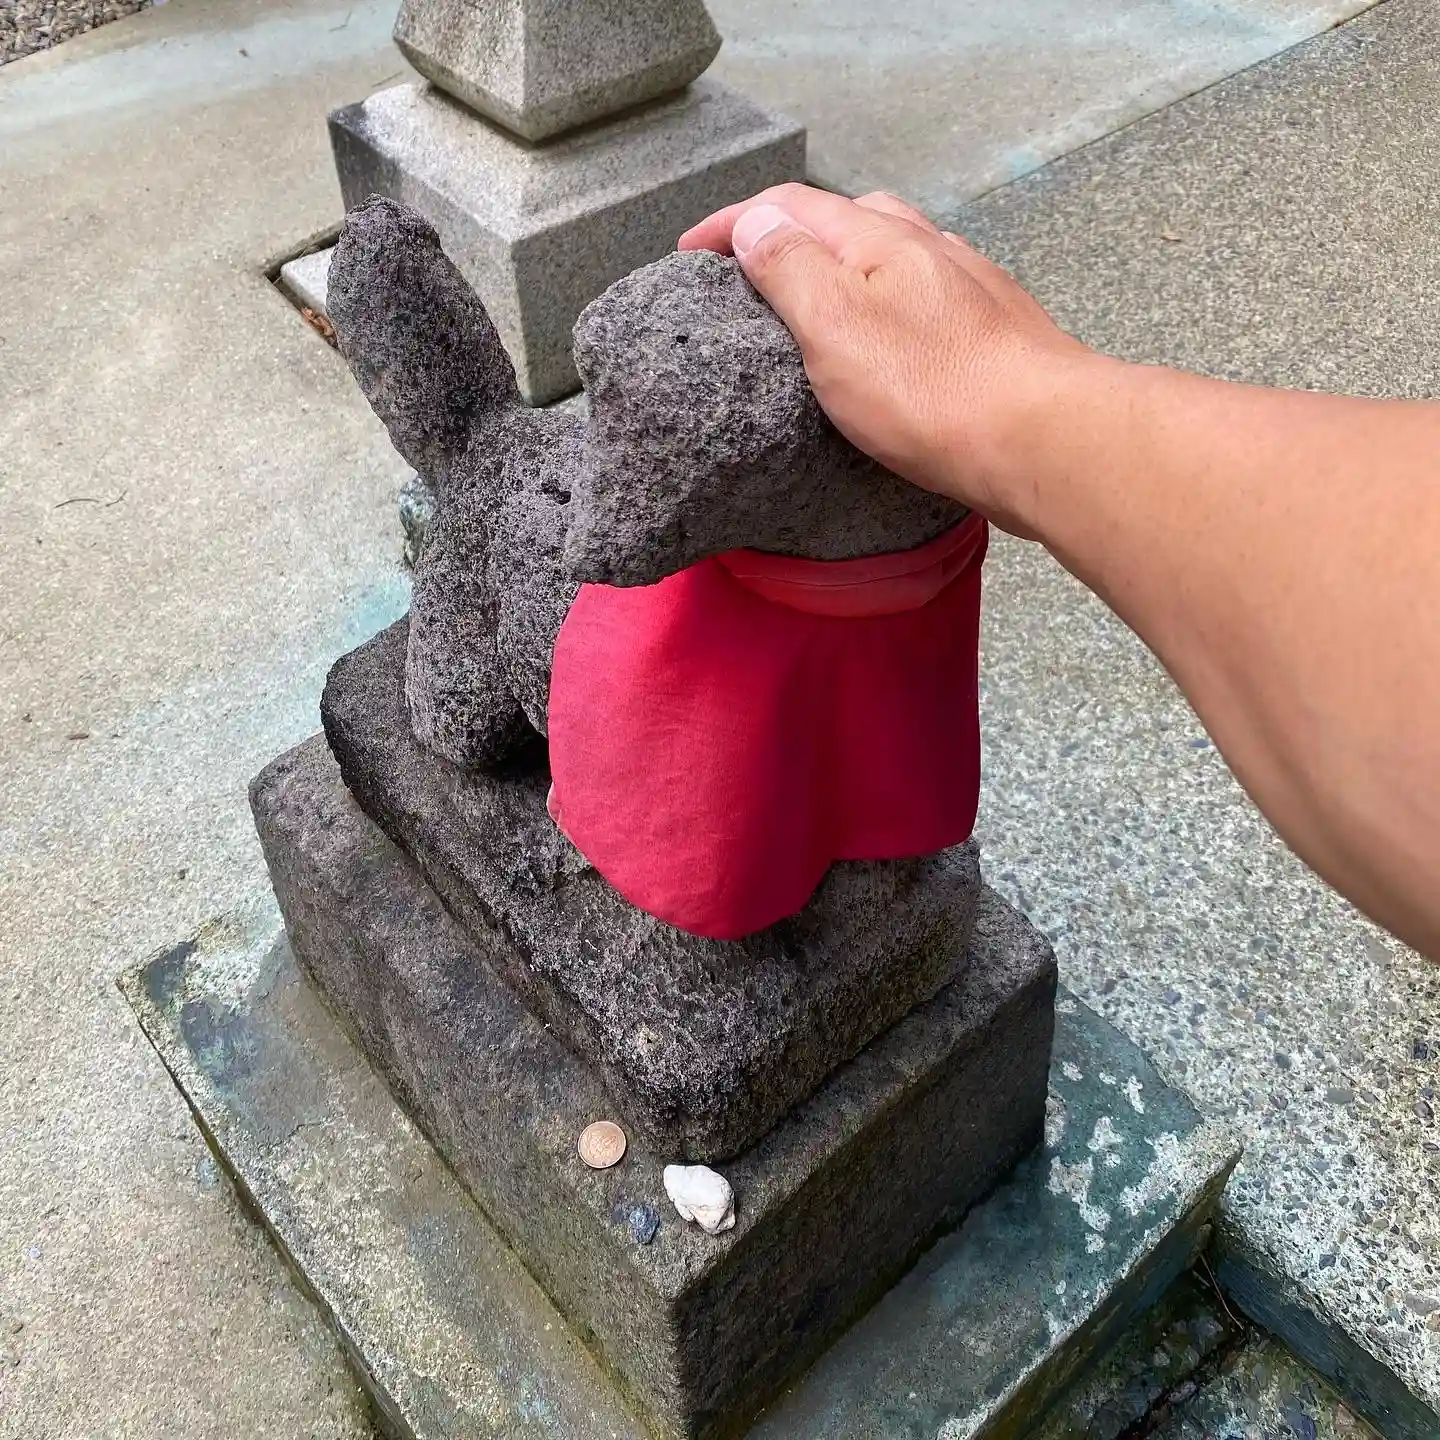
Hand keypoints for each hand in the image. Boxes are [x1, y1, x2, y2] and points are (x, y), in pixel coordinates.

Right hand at [679, 185, 1093, 535]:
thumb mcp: (836, 328)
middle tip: (754, 277)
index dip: (732, 222)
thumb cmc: (934, 392)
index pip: (790, 205)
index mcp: (879, 240)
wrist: (1044, 439)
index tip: (689, 254)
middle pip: (847, 218)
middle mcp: (928, 248)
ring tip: (818, 307)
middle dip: (792, 235)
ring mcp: (968, 288)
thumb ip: (791, 269)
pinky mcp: (995, 333)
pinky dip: (889, 306)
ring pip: (894, 256)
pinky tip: (894, 344)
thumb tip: (756, 223)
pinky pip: (926, 300)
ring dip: (846, 267)